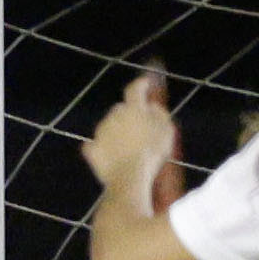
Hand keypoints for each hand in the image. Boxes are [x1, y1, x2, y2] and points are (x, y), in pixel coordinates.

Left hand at [82, 70, 177, 198]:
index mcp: (133, 109)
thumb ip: (159, 114)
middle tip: (142, 128)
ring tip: (132, 150)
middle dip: (129, 115)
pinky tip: (113, 158)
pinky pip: (97, 145)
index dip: (141, 84)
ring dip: (119, 133)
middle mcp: (113, 116)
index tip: (146, 82)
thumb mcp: (167, 130)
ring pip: (109, 127)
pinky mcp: (91, 149)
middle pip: (121, 109)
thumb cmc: (152, 152)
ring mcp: (100, 132)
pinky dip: (104, 149)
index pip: (135, 89)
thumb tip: (151, 107)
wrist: (128, 177)